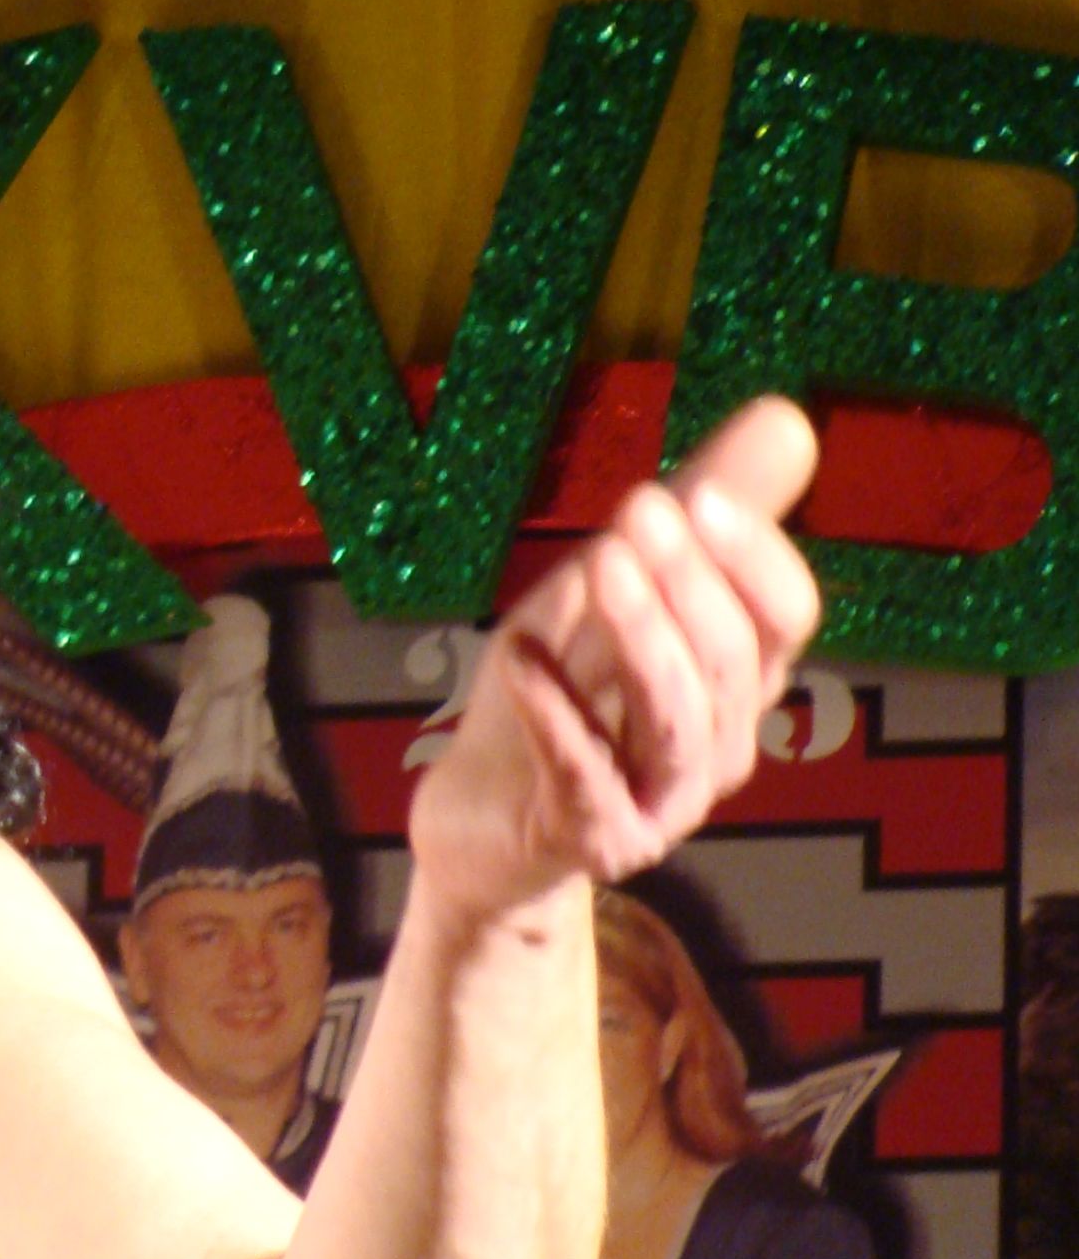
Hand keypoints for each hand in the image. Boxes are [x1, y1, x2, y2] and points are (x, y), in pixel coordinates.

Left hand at [409, 397, 820, 922]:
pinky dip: (556, 714)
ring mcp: (662, 804)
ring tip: (601, 564)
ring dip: (644, 635)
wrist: (471, 818)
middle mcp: (716, 748)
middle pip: (734, 663)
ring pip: (681, 720)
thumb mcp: (606, 594)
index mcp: (732, 686)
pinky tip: (519, 658)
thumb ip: (686, 522)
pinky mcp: (596, 841)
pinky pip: (586, 774)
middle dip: (690, 581)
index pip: (784, 620)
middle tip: (640, 511)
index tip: (696, 494)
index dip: (753, 558)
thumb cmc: (551, 699)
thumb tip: (789, 417)